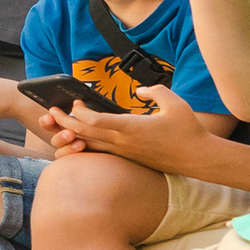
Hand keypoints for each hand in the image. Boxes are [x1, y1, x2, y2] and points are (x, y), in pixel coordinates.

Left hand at [44, 85, 202, 168]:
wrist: (197, 159)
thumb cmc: (188, 131)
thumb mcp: (175, 103)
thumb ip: (155, 91)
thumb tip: (140, 90)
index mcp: (132, 127)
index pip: (96, 122)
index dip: (81, 113)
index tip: (76, 102)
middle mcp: (123, 141)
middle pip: (85, 133)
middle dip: (64, 122)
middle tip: (52, 111)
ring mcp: (123, 151)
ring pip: (89, 144)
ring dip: (71, 134)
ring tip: (58, 123)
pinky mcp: (126, 157)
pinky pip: (99, 151)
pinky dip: (85, 144)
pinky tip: (77, 138)